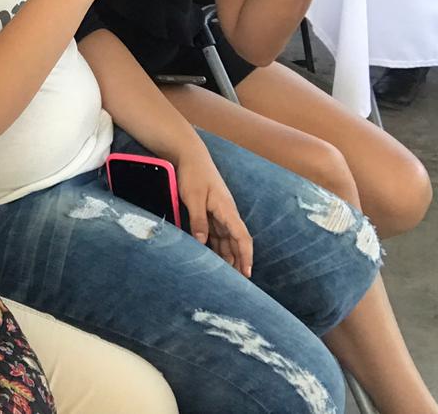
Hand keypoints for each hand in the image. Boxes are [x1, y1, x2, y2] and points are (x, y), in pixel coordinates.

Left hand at [174, 147, 253, 276]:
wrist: (189, 155)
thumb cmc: (193, 174)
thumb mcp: (193, 197)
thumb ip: (198, 220)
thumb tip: (203, 242)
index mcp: (227, 210)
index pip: (242, 237)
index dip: (246, 256)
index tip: (248, 273)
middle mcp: (226, 213)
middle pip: (236, 242)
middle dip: (239, 261)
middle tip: (238, 283)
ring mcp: (219, 212)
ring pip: (226, 239)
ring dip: (228, 256)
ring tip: (227, 275)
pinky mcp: (210, 211)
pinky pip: (216, 233)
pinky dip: (216, 246)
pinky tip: (213, 256)